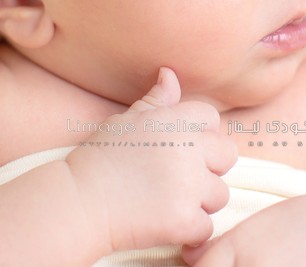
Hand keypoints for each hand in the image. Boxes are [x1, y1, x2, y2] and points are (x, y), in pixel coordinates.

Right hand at [66, 67, 237, 252]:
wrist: (78, 203)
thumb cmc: (99, 159)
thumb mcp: (125, 121)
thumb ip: (156, 100)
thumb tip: (169, 73)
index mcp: (174, 121)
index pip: (211, 119)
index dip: (199, 135)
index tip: (178, 150)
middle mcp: (187, 149)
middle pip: (227, 155)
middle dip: (209, 168)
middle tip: (179, 178)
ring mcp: (189, 186)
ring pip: (219, 194)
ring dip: (200, 202)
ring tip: (167, 201)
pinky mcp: (184, 220)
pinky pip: (206, 227)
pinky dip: (190, 232)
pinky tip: (166, 224)